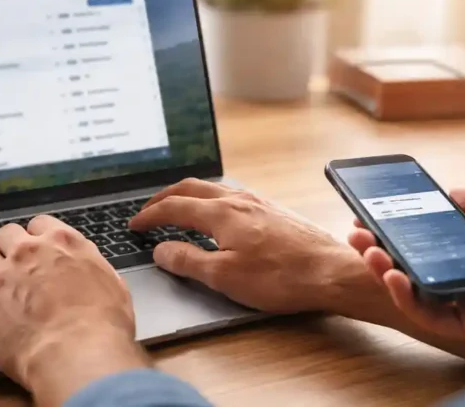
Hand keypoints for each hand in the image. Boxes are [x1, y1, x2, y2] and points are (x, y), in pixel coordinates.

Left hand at [0, 217, 148, 405]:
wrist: (78, 352)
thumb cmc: (103, 323)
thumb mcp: (113, 284)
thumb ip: (92, 268)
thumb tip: (87, 268)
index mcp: (63, 242)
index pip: (41, 223)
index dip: (38, 238)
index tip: (40, 249)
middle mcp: (29, 252)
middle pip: (7, 234)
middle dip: (10, 248)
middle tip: (16, 266)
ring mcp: (3, 276)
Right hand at [128, 178, 355, 312]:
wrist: (330, 271)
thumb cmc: (280, 277)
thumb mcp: (224, 277)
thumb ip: (188, 261)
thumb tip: (161, 250)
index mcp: (221, 213)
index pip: (174, 207)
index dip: (150, 215)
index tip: (134, 224)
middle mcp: (238, 200)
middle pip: (191, 187)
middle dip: (164, 197)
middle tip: (148, 210)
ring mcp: (258, 201)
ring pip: (213, 187)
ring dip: (188, 194)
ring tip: (177, 206)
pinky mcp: (273, 209)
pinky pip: (232, 193)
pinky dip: (210, 198)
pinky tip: (217, 212)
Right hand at [348, 187, 464, 346]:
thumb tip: (449, 194)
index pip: (427, 246)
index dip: (396, 234)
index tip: (370, 220)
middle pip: (414, 269)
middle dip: (380, 252)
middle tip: (356, 236)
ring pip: (416, 294)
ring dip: (384, 273)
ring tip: (366, 251)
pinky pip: (431, 316)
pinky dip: (406, 298)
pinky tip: (391, 275)